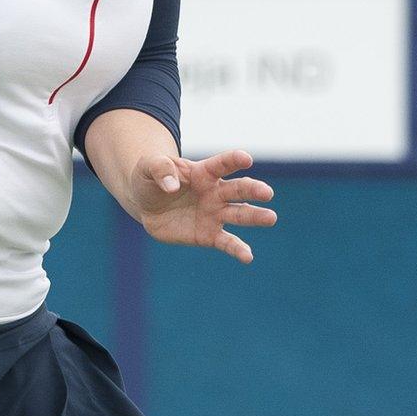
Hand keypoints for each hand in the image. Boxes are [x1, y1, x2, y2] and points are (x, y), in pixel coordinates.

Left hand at [127, 148, 275, 263]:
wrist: (145, 204)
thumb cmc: (150, 180)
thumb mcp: (148, 167)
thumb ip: (160, 170)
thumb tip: (172, 186)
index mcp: (203, 172)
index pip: (222, 164)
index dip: (234, 160)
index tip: (246, 158)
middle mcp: (215, 192)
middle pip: (237, 189)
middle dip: (253, 190)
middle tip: (267, 192)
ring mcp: (214, 214)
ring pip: (239, 214)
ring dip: (255, 216)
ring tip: (271, 218)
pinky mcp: (208, 235)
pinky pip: (226, 242)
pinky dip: (238, 249)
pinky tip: (248, 257)